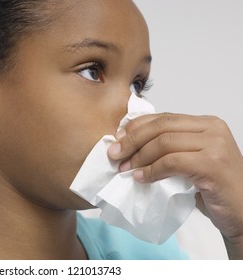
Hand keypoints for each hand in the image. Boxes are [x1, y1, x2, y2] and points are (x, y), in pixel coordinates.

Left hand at [107, 113, 242, 258]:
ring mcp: (215, 145)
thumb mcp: (190, 159)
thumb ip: (170, 148)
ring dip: (139, 157)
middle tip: (114, 154)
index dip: (136, 127)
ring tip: (125, 168)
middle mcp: (212, 128)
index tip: (117, 139)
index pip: (163, 117)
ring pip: (164, 142)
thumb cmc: (214, 187)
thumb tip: (129, 144)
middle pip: (161, 126)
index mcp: (206, 123)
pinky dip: (151, 170)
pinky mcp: (212, 164)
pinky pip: (172, 162)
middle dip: (132, 140)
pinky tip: (140, 178)